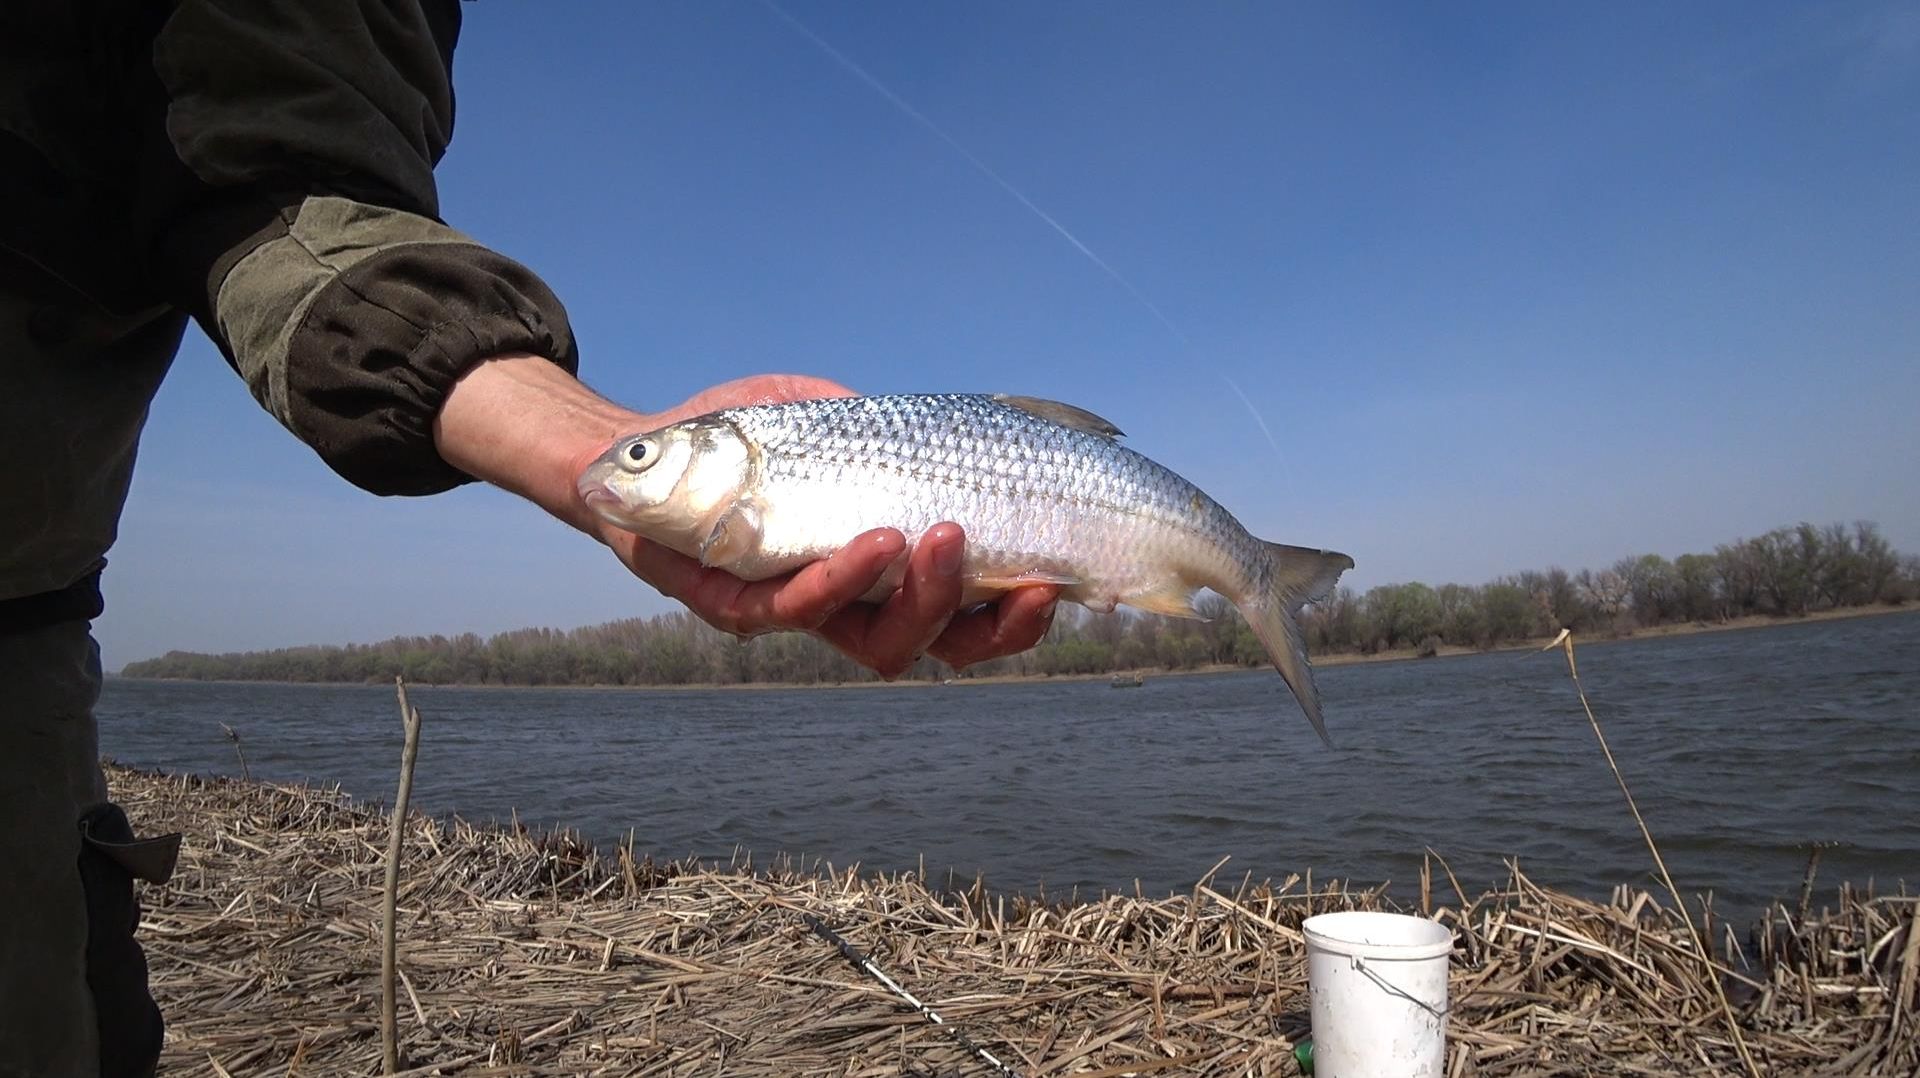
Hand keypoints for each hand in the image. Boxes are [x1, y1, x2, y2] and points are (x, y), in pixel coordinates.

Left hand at [596, 375, 1060, 676]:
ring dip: (926, 600)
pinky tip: (874, 541)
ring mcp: (796, 611)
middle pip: (942, 645)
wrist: (638, 448)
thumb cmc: (743, 434)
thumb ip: (893, 429)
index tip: (1066, 580)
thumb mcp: (833, 416)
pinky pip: (795, 610)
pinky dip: (841, 579)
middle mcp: (850, 607)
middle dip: (994, 621)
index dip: (1020, 613)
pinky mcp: (733, 603)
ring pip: (881, 644)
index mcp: (888, 575)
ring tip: (944, 540)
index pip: (970, 616)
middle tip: (1030, 576)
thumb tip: (981, 422)